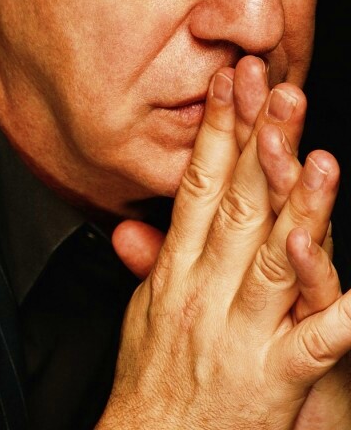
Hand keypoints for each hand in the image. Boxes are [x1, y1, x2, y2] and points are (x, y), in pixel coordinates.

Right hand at [99, 57, 350, 429]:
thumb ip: (153, 262)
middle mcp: (205, 290)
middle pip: (236, 206)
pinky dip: (344, 310)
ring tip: (320, 160)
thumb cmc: (150, 379)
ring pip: (275, 260)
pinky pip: (318, 341)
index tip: (230, 86)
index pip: (196, 186)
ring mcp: (240, 332)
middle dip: (259, 143)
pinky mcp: (274, 378)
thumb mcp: (143, 311)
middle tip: (278, 91)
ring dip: (300, 208)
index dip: (216, 132)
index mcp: (175, 270)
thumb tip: (136, 224)